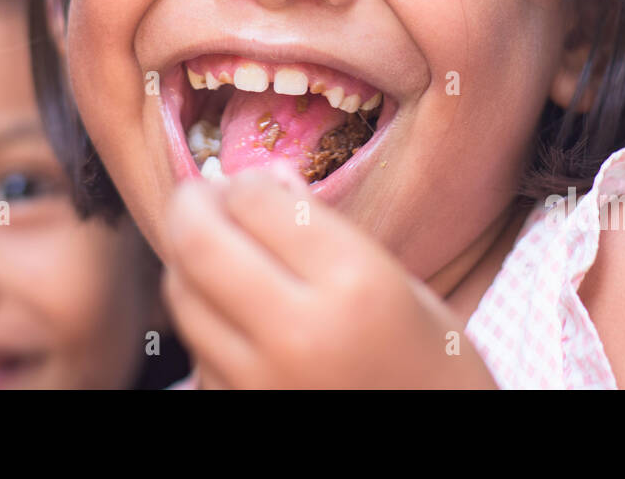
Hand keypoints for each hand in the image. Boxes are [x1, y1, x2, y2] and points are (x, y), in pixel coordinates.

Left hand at [161, 164, 497, 388]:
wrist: (442, 447)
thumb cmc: (432, 362)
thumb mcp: (398, 282)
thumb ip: (325, 230)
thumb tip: (265, 178)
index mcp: (354, 283)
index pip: (255, 202)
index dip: (244, 181)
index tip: (251, 184)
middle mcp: (300, 333)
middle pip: (198, 244)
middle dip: (191, 207)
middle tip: (200, 198)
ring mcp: (262, 382)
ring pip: (182, 296)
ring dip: (187, 262)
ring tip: (216, 251)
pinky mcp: (240, 411)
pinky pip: (195, 350)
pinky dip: (202, 321)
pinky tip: (229, 312)